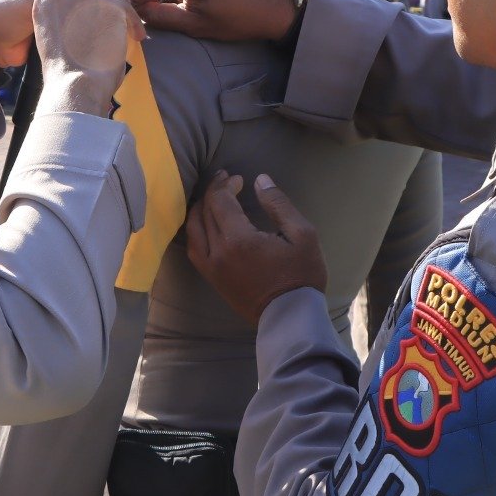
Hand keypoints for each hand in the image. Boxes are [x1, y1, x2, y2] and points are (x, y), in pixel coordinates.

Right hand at [34, 0, 145, 115]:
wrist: (73, 87)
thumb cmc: (67, 74)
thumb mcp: (57, 38)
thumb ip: (68, 19)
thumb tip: (91, 13)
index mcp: (44, 1)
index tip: (96, 13)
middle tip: (115, 12)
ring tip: (124, 16)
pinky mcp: (106, 3)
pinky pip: (127, 3)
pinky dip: (134, 20)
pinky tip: (135, 37)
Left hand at [186, 172, 326, 325]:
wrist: (290, 317)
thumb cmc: (301, 275)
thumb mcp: (302, 234)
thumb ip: (279, 204)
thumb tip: (260, 180)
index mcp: (239, 239)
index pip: (220, 201)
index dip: (225, 184)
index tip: (237, 178)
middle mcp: (218, 252)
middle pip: (204, 212)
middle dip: (214, 192)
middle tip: (226, 182)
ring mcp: (211, 268)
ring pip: (192, 231)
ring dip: (199, 210)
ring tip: (212, 199)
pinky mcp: (212, 279)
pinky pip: (193, 250)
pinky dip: (195, 232)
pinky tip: (205, 225)